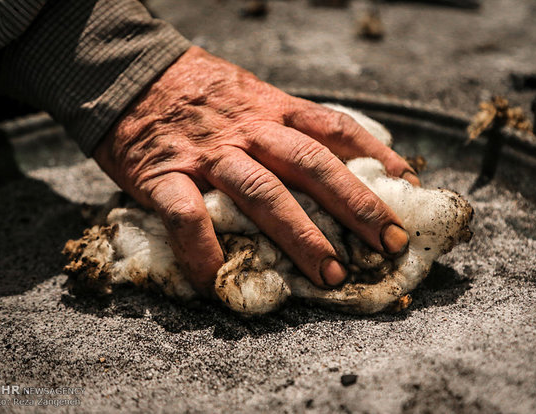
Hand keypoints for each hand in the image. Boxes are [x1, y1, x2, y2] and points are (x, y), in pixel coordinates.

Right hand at [93, 46, 418, 295]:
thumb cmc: (195, 90)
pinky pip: (187, 218)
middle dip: (356, 206)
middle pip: (313, 167)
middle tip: (389, 244)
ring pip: (264, 194)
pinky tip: (218, 282)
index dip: (376, 157)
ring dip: (302, 236)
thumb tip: (326, 153)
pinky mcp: (165, 174)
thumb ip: (283, 122)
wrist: (127, 71)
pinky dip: (205, 252)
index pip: (335, 129)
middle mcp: (249, 130)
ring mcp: (209, 154)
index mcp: (272, 108)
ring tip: (332, 274)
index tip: (408, 185)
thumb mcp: (250, 92)